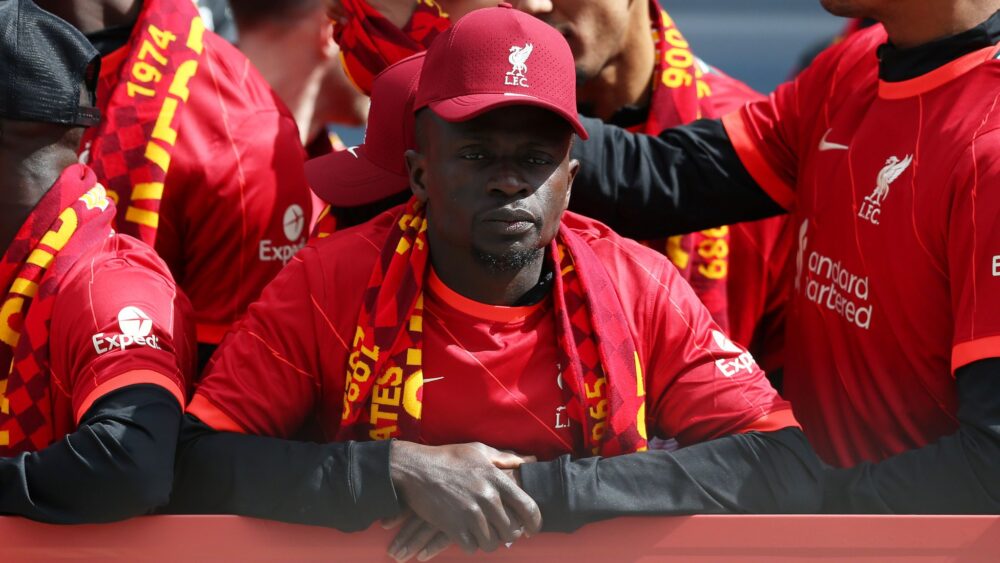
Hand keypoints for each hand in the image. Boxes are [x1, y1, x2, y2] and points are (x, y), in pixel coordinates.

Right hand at [388, 442, 541, 554]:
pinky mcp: (453, 527)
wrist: (415, 469)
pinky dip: (471, 545)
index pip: (527, 507)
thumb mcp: (478, 450)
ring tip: (485, 535)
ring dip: (490, 541)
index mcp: (496, 479)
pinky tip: (468, 537)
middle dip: (510, 535)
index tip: (532, 530)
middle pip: (511, 530)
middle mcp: (487, 498)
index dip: (535, 522)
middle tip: (504, 533)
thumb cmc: (447, 457)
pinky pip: (471, 547)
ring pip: (492, 542)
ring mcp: (470, 514)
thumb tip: (530, 460)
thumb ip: (506, 457)